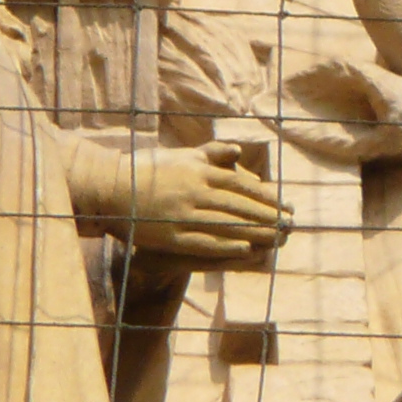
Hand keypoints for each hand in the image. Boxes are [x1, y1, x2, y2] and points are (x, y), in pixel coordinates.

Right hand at [110, 139, 289, 259]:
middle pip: (238, 206)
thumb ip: (210, 153)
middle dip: (267, 216)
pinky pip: (204, 242)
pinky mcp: (171, 234)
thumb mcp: (181, 155)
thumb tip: (238, 151)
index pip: (240, 185)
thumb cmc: (146, 168)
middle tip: (290, 225)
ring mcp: (183, 214)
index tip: (285, 205)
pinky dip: (227, 245)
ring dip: (254, 232)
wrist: (110, 187)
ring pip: (226, 224)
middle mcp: (195, 191)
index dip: (265, 197)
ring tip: (276, 239)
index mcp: (199, 172)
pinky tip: (246, 250)